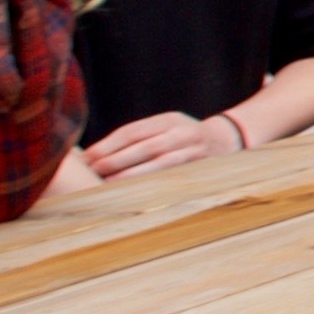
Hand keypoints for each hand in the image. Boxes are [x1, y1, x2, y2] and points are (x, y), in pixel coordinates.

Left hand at [82, 111, 241, 181]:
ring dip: (130, 176)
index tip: (87, 157)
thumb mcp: (165, 127)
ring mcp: (194, 152)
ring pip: (159, 164)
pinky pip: (172, 178)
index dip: (108, 145)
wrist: (227, 141)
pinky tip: (132, 192)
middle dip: (115, 161)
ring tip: (106, 184)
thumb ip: (138, 137)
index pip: (134, 131)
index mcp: (169, 120)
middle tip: (92, 172)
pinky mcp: (200, 169)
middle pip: (145, 147)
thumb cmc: (182, 137)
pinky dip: (150, 185)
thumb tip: (94, 155)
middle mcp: (184, 133)